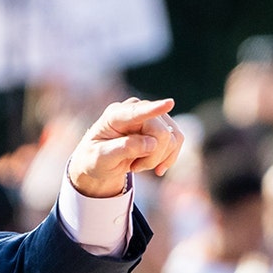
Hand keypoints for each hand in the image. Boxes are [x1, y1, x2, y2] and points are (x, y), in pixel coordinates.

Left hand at [67, 97, 182, 197]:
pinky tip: (156, 168)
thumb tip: (151, 143)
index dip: (153, 109)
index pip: (136, 112)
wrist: (100, 161)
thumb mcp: (101, 158)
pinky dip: (168, 158)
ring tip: (137, 165)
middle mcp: (135, 110)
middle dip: (152, 157)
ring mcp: (151, 115)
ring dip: (157, 159)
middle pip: (160, 133)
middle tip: (133, 169)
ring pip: (172, 138)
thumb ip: (123, 149)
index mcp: (114, 115)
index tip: (170, 103)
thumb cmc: (96, 158)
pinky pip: (177, 141)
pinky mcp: (162, 124)